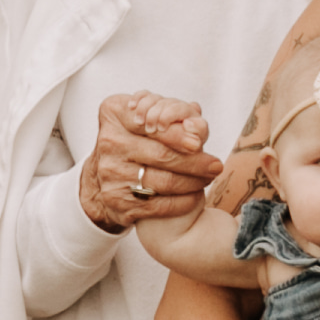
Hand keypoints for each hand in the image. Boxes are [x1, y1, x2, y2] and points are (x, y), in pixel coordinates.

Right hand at [78, 92, 222, 237]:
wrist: (103, 175)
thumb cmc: (136, 140)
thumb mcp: (148, 118)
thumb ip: (175, 115)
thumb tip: (198, 120)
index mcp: (115, 114)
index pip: (152, 123)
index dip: (178, 134)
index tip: (199, 143)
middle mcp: (109, 142)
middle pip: (162, 155)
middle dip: (195, 162)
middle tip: (215, 166)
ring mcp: (111, 173)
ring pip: (164, 182)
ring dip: (193, 182)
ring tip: (207, 179)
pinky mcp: (117, 201)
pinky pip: (159, 205)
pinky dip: (182, 202)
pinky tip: (194, 196)